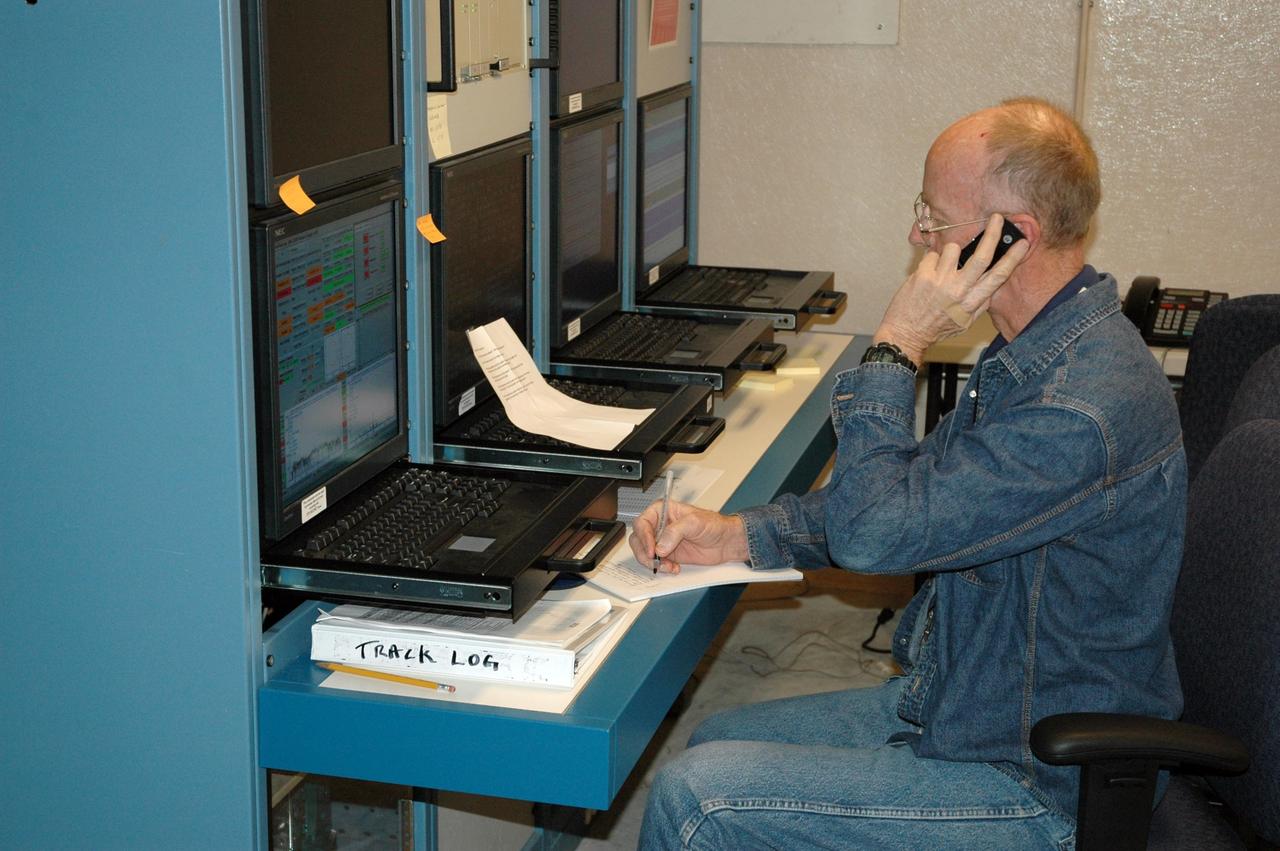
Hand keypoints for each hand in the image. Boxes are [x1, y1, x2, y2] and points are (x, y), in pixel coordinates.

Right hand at [627, 500, 748, 574]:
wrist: (726, 543)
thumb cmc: (714, 525)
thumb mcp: (695, 522)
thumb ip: (675, 531)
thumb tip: (660, 546)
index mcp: (662, 511)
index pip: (642, 522)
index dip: (643, 537)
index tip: (651, 549)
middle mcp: (659, 525)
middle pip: (638, 539)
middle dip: (644, 552)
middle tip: (656, 561)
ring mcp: (662, 541)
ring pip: (644, 553)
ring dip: (652, 562)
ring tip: (667, 566)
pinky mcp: (668, 555)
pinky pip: (656, 563)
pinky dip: (661, 568)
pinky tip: (673, 568)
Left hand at [876, 214, 1029, 363]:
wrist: (905, 334)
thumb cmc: (936, 329)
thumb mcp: (965, 322)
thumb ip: (980, 304)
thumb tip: (992, 286)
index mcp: (972, 302)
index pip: (999, 276)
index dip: (1013, 258)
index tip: (1022, 243)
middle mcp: (959, 290)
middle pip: (982, 256)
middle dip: (992, 234)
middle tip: (996, 218)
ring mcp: (940, 281)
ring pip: (953, 248)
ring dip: (949, 253)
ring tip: (942, 268)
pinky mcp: (923, 275)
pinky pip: (932, 254)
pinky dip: (930, 261)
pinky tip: (926, 274)